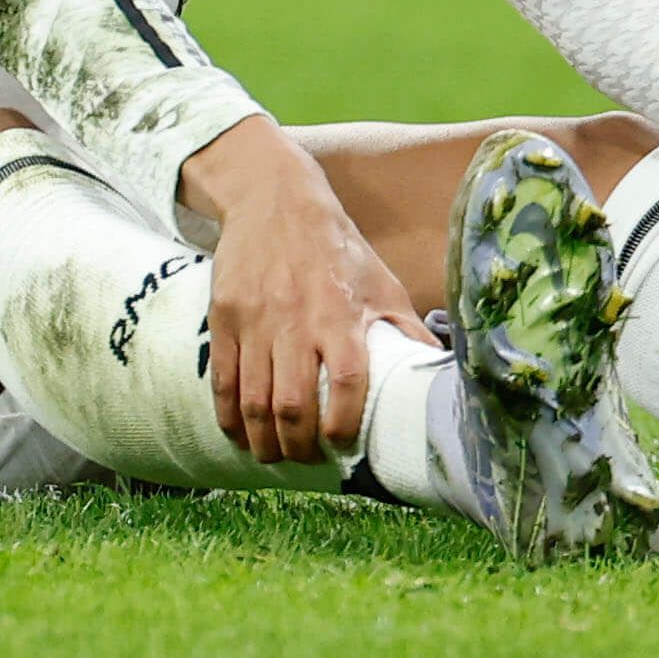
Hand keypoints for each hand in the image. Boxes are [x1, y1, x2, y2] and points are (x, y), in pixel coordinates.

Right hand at [179, 116, 435, 464]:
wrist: (276, 201)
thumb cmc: (337, 248)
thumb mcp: (381, 283)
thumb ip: (407, 330)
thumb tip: (436, 370)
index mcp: (342, 315)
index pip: (346, 383)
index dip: (344, 424)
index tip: (343, 442)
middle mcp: (297, 322)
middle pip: (292, 405)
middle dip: (297, 445)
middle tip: (304, 457)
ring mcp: (256, 321)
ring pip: (254, 400)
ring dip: (262, 439)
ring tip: (272, 454)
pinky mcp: (225, 317)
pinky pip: (222, 379)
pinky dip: (228, 415)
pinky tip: (237, 431)